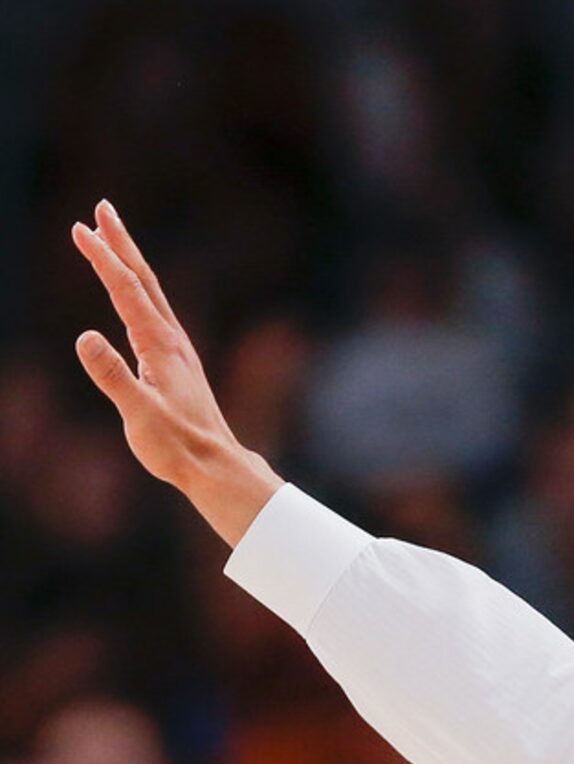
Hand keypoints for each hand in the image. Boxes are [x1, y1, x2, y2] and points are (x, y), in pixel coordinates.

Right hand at [71, 200, 279, 542]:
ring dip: (131, 264)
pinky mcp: (180, 366)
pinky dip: (140, 293)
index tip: (79, 229)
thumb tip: (84, 337)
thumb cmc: (177, 446)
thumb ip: (113, 376)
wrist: (216, 467)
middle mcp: (173, 342)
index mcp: (160, 346)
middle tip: (102, 208)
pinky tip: (134, 297)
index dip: (103, 258)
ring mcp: (179, 352)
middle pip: (145, 280)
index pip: (127, 290)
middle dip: (122, 243)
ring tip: (113, 239)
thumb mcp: (139, 414)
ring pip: (152, 295)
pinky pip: (156, 315)